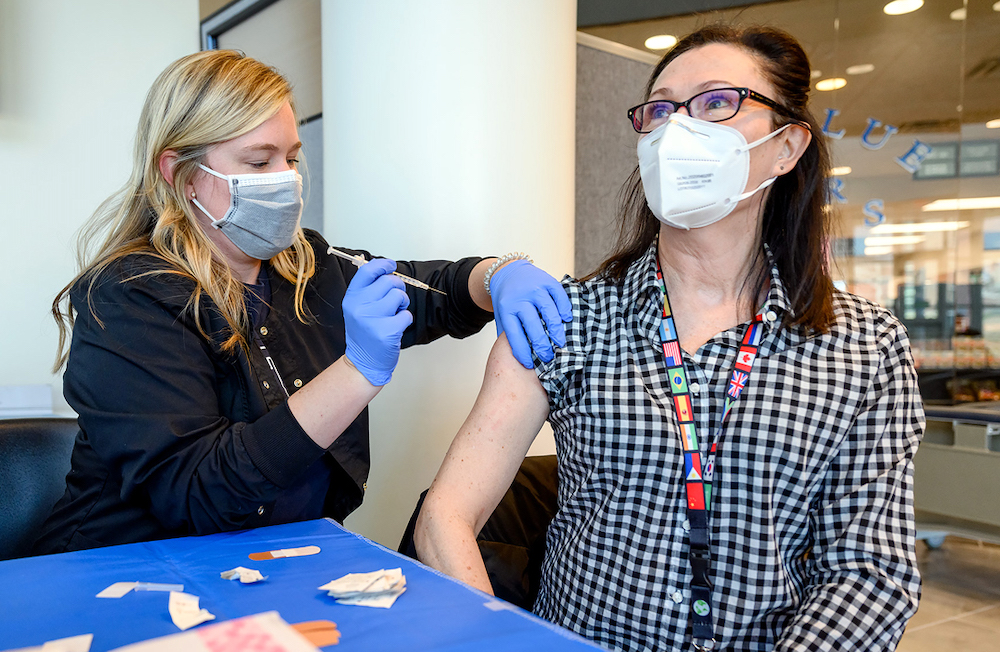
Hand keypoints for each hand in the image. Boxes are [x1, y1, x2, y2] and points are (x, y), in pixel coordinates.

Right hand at [343, 258, 413, 385]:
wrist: (363, 362)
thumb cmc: (364, 332)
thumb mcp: (358, 308)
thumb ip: (368, 289)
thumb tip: (384, 268)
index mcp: (351, 298)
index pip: (367, 271)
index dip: (383, 265)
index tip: (391, 266)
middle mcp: (359, 307)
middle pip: (388, 281)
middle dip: (397, 288)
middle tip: (395, 300)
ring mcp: (372, 319)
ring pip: (399, 296)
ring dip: (402, 303)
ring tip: (395, 313)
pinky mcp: (386, 332)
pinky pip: (406, 315)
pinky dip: (405, 319)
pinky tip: (396, 326)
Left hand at [489, 259, 572, 368]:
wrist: (508, 271)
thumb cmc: (507, 299)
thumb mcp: (501, 316)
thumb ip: (507, 334)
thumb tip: (518, 359)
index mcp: (506, 309)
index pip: (515, 335)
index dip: (523, 352)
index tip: (530, 364)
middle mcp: (520, 298)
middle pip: (533, 326)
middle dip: (542, 346)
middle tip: (548, 357)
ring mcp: (534, 288)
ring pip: (549, 312)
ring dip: (556, 331)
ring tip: (560, 343)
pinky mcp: (547, 281)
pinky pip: (560, 297)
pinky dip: (565, 310)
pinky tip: (566, 320)